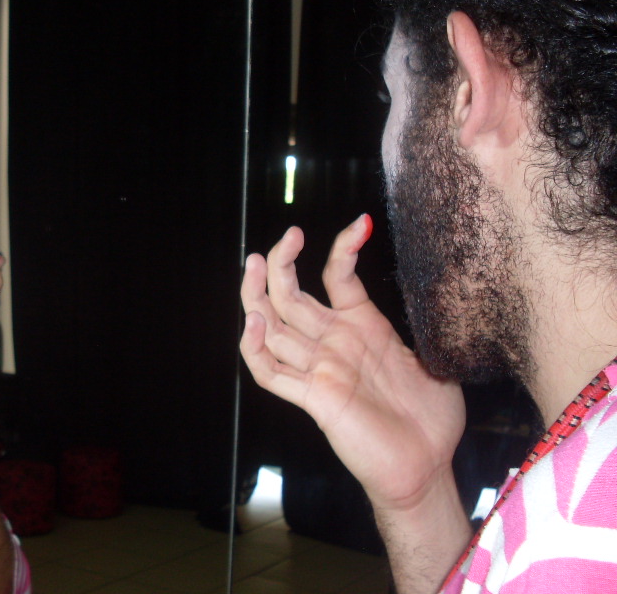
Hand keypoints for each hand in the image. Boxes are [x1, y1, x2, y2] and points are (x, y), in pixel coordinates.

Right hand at [240, 215, 464, 513]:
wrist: (428, 464)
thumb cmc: (432, 416)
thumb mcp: (431, 356)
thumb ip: (418, 324)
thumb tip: (431, 289)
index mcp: (361, 327)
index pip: (337, 276)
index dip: (343, 248)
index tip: (361, 223)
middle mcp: (332, 344)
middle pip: (289, 297)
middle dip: (280, 263)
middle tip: (286, 237)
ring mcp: (318, 369)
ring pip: (271, 327)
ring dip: (257, 295)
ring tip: (256, 263)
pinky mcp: (313, 397)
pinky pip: (270, 372)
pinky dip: (256, 347)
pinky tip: (257, 322)